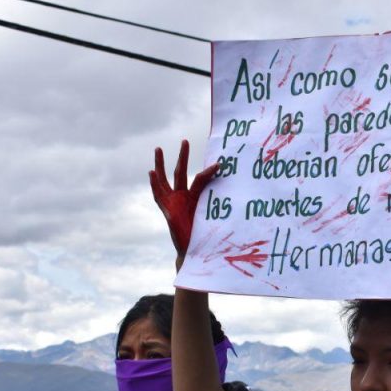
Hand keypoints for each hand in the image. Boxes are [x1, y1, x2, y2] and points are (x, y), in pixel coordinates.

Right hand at [149, 140, 219, 260]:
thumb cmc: (206, 235)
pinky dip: (154, 184)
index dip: (209, 172)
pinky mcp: (166, 210)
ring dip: (161, 165)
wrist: (194, 250)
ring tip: (158, 149)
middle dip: (182, 157)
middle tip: (185, 140)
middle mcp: (184, 197)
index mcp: (196, 197)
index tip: (219, 164)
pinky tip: (151, 172)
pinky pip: (158, 195)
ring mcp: (173, 202)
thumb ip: (221, 207)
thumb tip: (239, 197)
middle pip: (181, 172)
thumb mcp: (215, 218)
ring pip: (166, 179)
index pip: (201, 179)